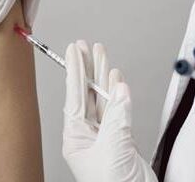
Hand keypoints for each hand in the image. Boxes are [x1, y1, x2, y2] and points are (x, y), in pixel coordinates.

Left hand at [63, 41, 157, 181]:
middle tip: (86, 46)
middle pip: (86, 94)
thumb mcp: (113, 148)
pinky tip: (116, 78)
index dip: (75, 71)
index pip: (74, 96)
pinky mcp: (120, 140)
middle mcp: (87, 135)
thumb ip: (118, 117)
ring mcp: (103, 136)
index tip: (74, 50)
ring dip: (103, 76)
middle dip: (87, 69)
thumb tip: (120, 88)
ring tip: (101, 54)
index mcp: (75, 138)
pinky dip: (118, 93)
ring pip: (102, 99)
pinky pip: (117, 110)